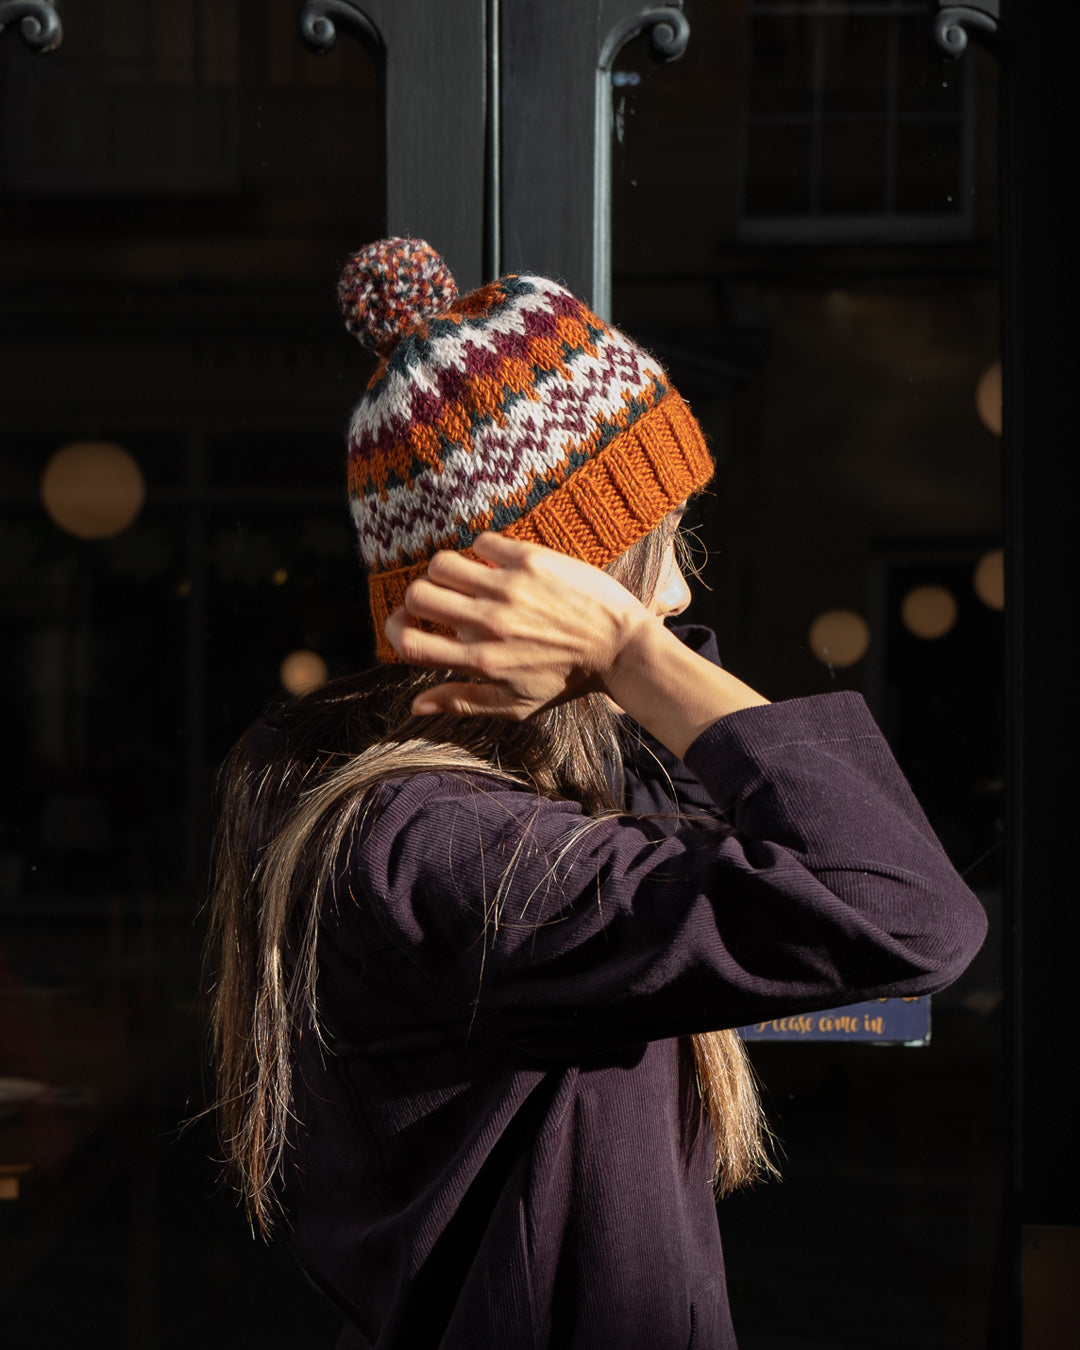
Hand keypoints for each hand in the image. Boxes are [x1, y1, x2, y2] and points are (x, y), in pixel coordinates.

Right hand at [384, 533, 651, 718]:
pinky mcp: (531, 559)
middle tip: (439, 602)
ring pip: (442, 562)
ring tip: (465, 580)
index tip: (405, 625)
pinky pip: (482, 542)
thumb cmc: (566, 680)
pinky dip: (482, 552)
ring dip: (445, 571)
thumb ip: (462, 703)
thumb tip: (414, 704)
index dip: (395, 631)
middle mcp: (490, 623)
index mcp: (481, 662)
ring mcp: (509, 588)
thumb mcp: (515, 706)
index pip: (409, 642)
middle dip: (419, 598)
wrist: (621, 648)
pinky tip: (498, 566)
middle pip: (417, 595)